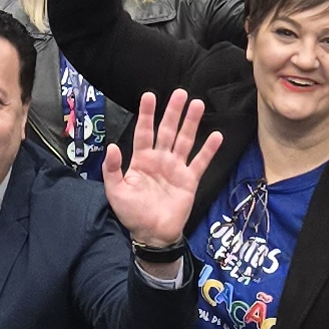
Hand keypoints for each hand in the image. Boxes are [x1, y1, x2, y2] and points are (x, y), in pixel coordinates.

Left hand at [99, 91, 211, 243]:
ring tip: (198, 104)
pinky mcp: (189, 180)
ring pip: (185, 141)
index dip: (146, 114)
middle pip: (168, 130)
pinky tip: (216, 135)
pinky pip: (200, 162)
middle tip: (180, 93)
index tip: (149, 96)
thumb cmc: (132, 213)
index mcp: (141, 160)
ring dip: (191, 123)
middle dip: (173, 112)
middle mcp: (160, 159)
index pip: (144, 132)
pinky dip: (208, 149)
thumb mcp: (115, 192)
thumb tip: (112, 147)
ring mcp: (176, 168)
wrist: (152, 235)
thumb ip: (113, 169)